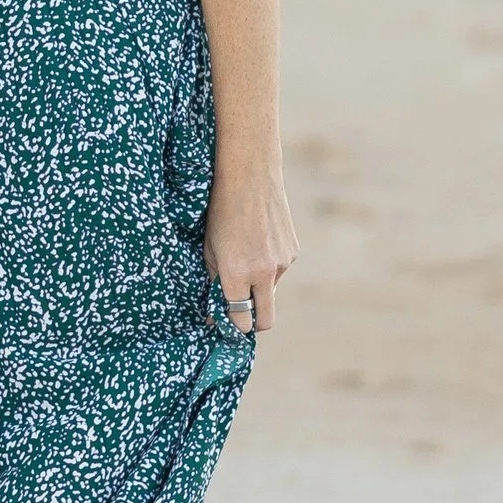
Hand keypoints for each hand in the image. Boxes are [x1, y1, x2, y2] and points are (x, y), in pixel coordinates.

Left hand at [203, 170, 298, 334]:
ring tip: (245, 256)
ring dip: (258, 286)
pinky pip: (279, 271)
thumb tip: (214, 313)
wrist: (250, 177)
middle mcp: (263, 273)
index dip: (233, 325)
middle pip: (265, 320)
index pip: (240, 319)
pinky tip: (258, 242)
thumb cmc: (221, 212)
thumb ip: (214, 282)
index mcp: (236, 274)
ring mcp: (282, 263)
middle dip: (253, 323)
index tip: (226, 323)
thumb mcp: (209, 249)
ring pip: (271, 292)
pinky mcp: (293, 252)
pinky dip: (269, 266)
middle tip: (240, 315)